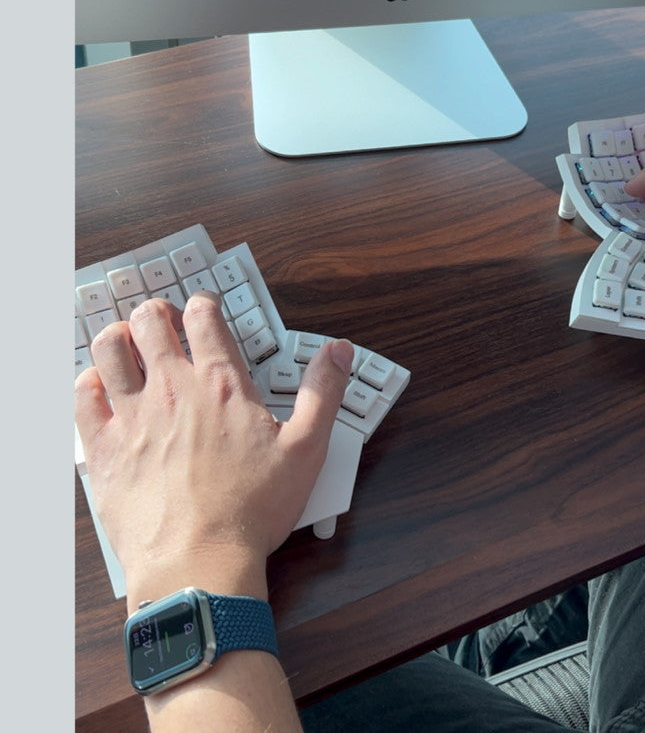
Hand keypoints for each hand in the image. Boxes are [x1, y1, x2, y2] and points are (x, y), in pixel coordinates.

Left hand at [74, 292, 352, 608]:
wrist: (197, 562)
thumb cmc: (251, 509)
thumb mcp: (307, 448)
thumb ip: (324, 392)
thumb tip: (338, 351)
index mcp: (222, 385)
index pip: (204, 319)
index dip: (203, 305)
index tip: (204, 309)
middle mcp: (172, 390)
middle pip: (150, 323)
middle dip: (156, 313)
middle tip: (163, 321)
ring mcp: (132, 417)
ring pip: (109, 351)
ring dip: (117, 336)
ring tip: (125, 341)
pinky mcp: (103, 449)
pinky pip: (82, 398)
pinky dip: (88, 381)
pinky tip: (97, 385)